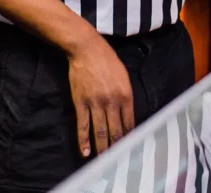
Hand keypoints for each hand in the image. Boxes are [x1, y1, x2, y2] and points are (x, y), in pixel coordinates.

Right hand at [68, 33, 133, 157]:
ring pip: (100, 131)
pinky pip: (83, 124)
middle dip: (118, 148)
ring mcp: (95, 103)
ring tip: (103, 161)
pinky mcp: (80, 102)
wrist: (86, 48)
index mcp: (126, 96)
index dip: (130, 138)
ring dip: (102, 148)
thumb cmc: (107, 59)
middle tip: (118, 161)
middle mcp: (112, 102)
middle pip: (116, 131)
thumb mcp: (124, 76)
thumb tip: (127, 114)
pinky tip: (85, 151)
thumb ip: (126, 96)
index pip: (130, 124)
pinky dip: (83, 139)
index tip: (130, 149)